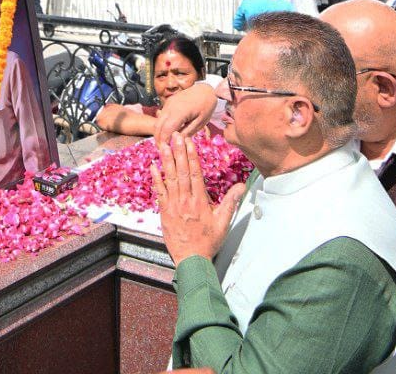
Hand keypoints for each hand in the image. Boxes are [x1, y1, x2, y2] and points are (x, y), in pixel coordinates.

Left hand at [151, 133, 244, 265]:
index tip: (189, 142)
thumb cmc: (208, 242)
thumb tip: (242, 186)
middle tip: (175, 136)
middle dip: (178, 152)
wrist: (191, 260)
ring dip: (166, 161)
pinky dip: (156, 179)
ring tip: (164, 145)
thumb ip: (231, 202)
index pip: (195, 173)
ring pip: (170, 179)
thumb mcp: (223, 223)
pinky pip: (159, 192)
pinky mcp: (164, 212)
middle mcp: (186, 200)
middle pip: (181, 172)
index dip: (191, 156)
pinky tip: (153, 167)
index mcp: (200, 201)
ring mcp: (173, 205)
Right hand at [154, 81, 218, 144]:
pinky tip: (167, 133)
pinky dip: (162, 126)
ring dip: (159, 132)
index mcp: (179, 112)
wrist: (205, 90)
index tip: (165, 151)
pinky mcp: (169, 102)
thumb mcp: (200, 122)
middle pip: (158, 126)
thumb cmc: (206, 107)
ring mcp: (168, 103)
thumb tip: (176, 142)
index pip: (166, 130)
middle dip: (158, 139)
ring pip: (158, 121)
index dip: (164, 142)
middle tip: (162, 150)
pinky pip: (162, 116)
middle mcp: (170, 107)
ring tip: (164, 143)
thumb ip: (188, 132)